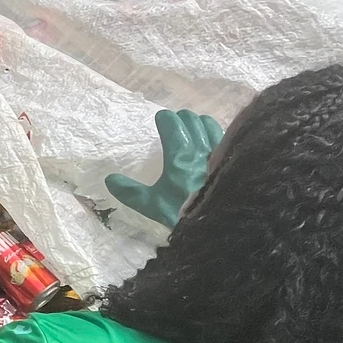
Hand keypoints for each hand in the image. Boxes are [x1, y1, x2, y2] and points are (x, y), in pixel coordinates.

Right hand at [104, 108, 223, 228]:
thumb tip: (110, 179)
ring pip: (210, 126)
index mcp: (179, 157)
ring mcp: (220, 154)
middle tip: (176, 119)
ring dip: (200, 122)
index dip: (165, 118)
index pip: (172, 126)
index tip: (161, 117)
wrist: (219, 224)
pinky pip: (224, 137)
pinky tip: (213, 139)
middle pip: (192, 122)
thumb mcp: (152, 205)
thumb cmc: (183, 214)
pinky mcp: (232, 161)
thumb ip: (130, 192)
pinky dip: (215, 132)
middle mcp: (201, 150)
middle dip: (182, 118)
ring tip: (195, 122)